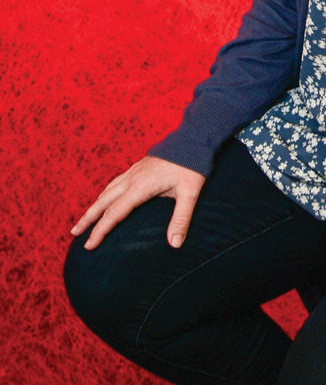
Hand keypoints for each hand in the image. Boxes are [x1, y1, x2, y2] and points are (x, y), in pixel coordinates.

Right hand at [70, 156, 205, 249]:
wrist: (192, 139)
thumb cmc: (192, 167)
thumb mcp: (190, 193)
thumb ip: (181, 219)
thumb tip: (175, 244)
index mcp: (141, 187)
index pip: (114, 213)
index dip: (100, 230)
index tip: (89, 245)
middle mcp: (132, 179)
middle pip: (103, 201)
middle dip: (87, 219)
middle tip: (74, 233)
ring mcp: (133, 171)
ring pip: (107, 191)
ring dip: (94, 206)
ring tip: (84, 219)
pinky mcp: (137, 167)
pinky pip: (114, 183)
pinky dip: (104, 194)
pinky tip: (105, 198)